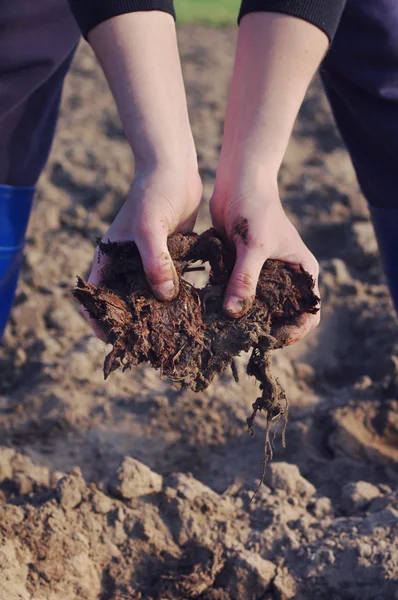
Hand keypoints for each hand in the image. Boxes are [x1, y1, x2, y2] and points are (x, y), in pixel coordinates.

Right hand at [85, 164, 201, 340]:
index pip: (96, 296)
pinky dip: (176, 295)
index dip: (99, 320)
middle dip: (132, 321)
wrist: (174, 168)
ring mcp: (148, 260)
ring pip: (148, 293)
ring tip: (171, 331)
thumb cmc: (153, 194)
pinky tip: (191, 308)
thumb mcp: (149, 228)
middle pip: (123, 300)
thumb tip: (165, 297)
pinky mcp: (170, 256)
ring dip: (157, 310)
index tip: (114, 340)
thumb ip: (155, 262)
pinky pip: (170, 281)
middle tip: (148, 342)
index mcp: (110, 257)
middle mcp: (126, 262)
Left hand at [210, 179, 319, 345]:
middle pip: (280, 315)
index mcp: (302, 273)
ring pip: (256, 306)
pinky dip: (227, 302)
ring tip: (225, 330)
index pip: (308, 314)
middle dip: (264, 328)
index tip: (269, 340)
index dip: (293, 332)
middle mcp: (285, 277)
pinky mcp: (242, 269)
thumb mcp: (255, 245)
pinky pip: (237, 293)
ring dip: (243, 317)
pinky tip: (212, 311)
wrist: (238, 180)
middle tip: (242, 339)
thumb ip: (246, 279)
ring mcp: (263, 274)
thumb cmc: (256, 208)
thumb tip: (235, 313)